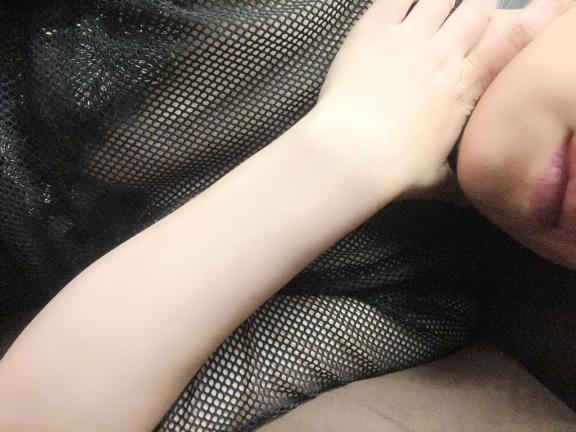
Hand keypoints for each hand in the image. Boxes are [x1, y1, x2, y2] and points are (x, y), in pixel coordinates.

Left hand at [306, 0, 571, 207]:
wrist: (353, 154)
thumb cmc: (395, 170)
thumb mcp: (433, 180)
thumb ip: (451, 183)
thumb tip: (464, 202)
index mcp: (464, 88)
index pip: (512, 43)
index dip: (539, 16)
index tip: (556, 1)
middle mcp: (443, 55)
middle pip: (477, 8)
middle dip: (480, 5)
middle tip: (474, 9)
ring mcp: (409, 38)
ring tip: (440, 5)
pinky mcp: (374, 30)